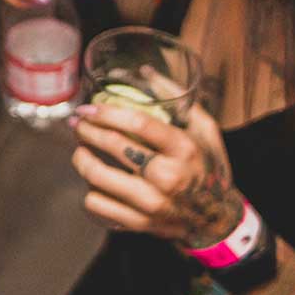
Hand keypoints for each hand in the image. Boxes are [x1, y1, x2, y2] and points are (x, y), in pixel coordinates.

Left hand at [70, 100, 245, 248]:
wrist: (217, 218)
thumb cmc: (207, 165)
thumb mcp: (204, 128)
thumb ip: (176, 98)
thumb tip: (144, 71)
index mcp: (184, 150)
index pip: (138, 124)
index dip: (106, 112)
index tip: (88, 108)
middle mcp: (168, 177)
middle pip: (113, 146)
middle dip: (86, 130)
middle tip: (77, 124)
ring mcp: (152, 204)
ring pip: (97, 176)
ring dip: (81, 159)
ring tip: (80, 151)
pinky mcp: (140, 223)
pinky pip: (97, 204)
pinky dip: (89, 191)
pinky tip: (94, 181)